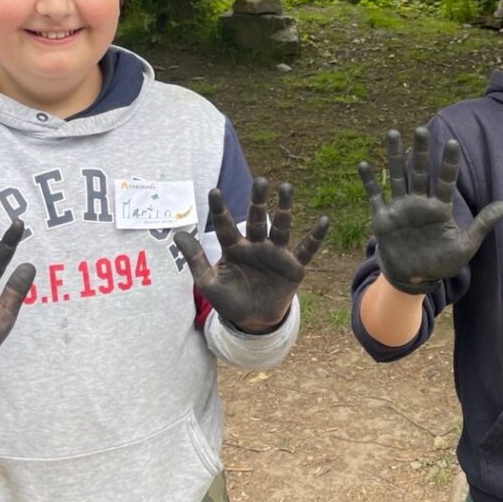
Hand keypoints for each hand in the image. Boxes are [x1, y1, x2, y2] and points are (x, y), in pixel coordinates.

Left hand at [175, 178, 329, 332]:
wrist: (254, 320)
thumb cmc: (230, 300)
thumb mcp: (209, 284)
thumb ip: (196, 260)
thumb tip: (178, 234)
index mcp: (234, 248)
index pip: (226, 226)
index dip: (220, 210)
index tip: (214, 192)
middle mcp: (256, 245)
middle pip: (257, 218)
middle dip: (258, 201)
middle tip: (260, 181)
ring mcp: (276, 254)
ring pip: (281, 227)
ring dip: (285, 208)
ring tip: (286, 188)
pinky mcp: (293, 266)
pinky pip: (306, 249)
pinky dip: (316, 236)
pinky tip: (324, 220)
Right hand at [358, 127, 502, 294]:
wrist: (415, 279)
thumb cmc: (441, 263)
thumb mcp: (465, 246)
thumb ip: (482, 225)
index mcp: (439, 209)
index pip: (445, 181)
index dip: (448, 163)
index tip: (452, 143)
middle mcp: (419, 204)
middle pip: (419, 172)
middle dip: (420, 152)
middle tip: (421, 130)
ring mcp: (400, 209)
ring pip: (397, 177)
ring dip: (394, 156)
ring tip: (392, 133)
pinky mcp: (383, 219)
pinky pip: (375, 197)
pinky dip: (369, 182)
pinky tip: (364, 165)